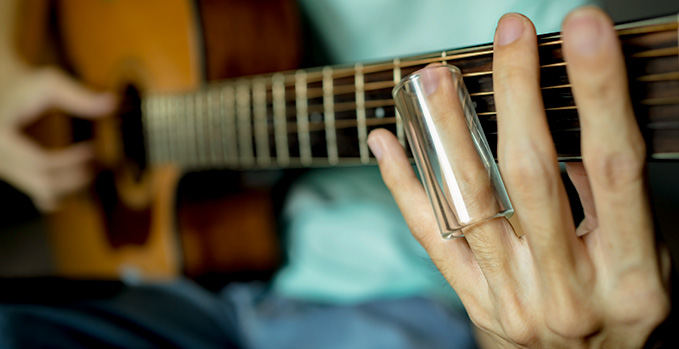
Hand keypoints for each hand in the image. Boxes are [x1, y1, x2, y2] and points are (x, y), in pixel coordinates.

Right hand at [0, 60, 113, 210]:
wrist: (3, 88)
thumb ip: (79, 96)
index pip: (42, 163)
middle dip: (76, 176)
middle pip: (44, 184)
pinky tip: (77, 173)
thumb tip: (112, 103)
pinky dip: (62, 188)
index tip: (93, 150)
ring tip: (91, 164)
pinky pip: (40, 192)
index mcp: (2, 139)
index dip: (72, 160)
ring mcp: (6, 169)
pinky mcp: (14, 173)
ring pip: (43, 191)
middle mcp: (0, 159)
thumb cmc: (26, 84)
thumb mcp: (50, 83)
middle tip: (97, 162)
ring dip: (72, 183)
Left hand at [368, 7, 669, 346]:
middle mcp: (567, 289)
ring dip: (447, 132)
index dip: (598, 93)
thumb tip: (565, 128)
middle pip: (532, 176)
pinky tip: (388, 143)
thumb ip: (609, 200)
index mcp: (629, 274)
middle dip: (519, 94)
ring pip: (469, 203)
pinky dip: (404, 186)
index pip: (613, 166)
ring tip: (431, 79)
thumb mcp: (646, 258)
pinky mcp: (475, 302)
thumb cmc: (624, 309)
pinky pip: (431, 238)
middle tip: (510, 33)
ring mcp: (513, 300)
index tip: (584, 30)